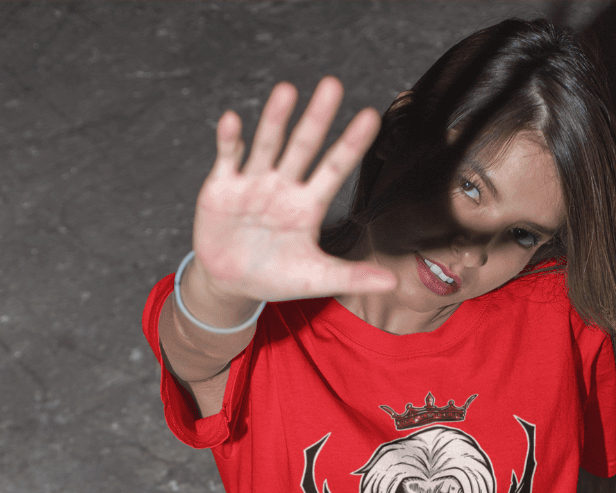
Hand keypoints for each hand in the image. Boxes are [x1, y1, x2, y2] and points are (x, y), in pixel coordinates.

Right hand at [192, 78, 395, 303]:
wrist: (233, 284)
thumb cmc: (277, 277)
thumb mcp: (317, 279)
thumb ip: (353, 277)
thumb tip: (393, 284)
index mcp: (309, 205)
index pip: (335, 169)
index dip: (351, 144)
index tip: (372, 116)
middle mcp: (284, 186)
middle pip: (303, 146)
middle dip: (317, 118)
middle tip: (333, 85)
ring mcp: (253, 182)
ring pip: (267, 144)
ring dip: (275, 119)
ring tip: (288, 91)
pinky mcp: (222, 186)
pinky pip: (227, 158)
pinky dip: (229, 140)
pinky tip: (233, 121)